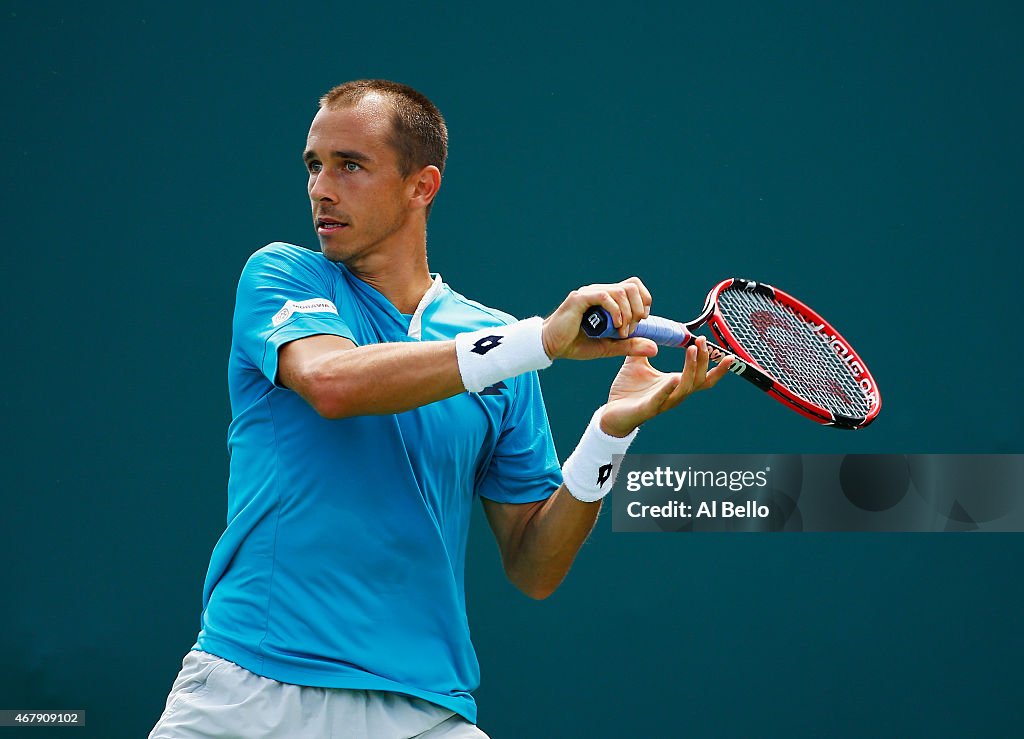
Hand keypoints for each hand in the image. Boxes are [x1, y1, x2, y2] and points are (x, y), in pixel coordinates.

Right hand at [542, 277, 657, 359]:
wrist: (551, 347)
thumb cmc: (577, 344)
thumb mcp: (609, 347)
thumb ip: (630, 345)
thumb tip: (655, 348)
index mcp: (607, 298)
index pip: (634, 287)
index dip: (644, 302)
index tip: (640, 322)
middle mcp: (599, 291)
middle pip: (632, 286)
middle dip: (639, 309)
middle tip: (631, 330)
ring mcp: (590, 293)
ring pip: (621, 291)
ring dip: (628, 313)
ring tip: (621, 332)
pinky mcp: (580, 298)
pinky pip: (605, 296)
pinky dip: (616, 311)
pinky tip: (615, 326)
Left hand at [599, 337, 733, 436]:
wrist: (612, 412)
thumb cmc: (628, 390)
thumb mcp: (637, 362)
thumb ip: (644, 346)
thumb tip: (647, 328)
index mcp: (675, 383)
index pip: (702, 375)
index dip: (715, 365)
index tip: (721, 350)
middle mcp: (674, 393)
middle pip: (699, 379)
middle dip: (704, 360)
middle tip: (702, 341)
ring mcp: (663, 402)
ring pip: (685, 388)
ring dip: (691, 369)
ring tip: (692, 350)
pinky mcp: (648, 408)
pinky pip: (662, 399)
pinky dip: (669, 389)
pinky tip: (674, 378)